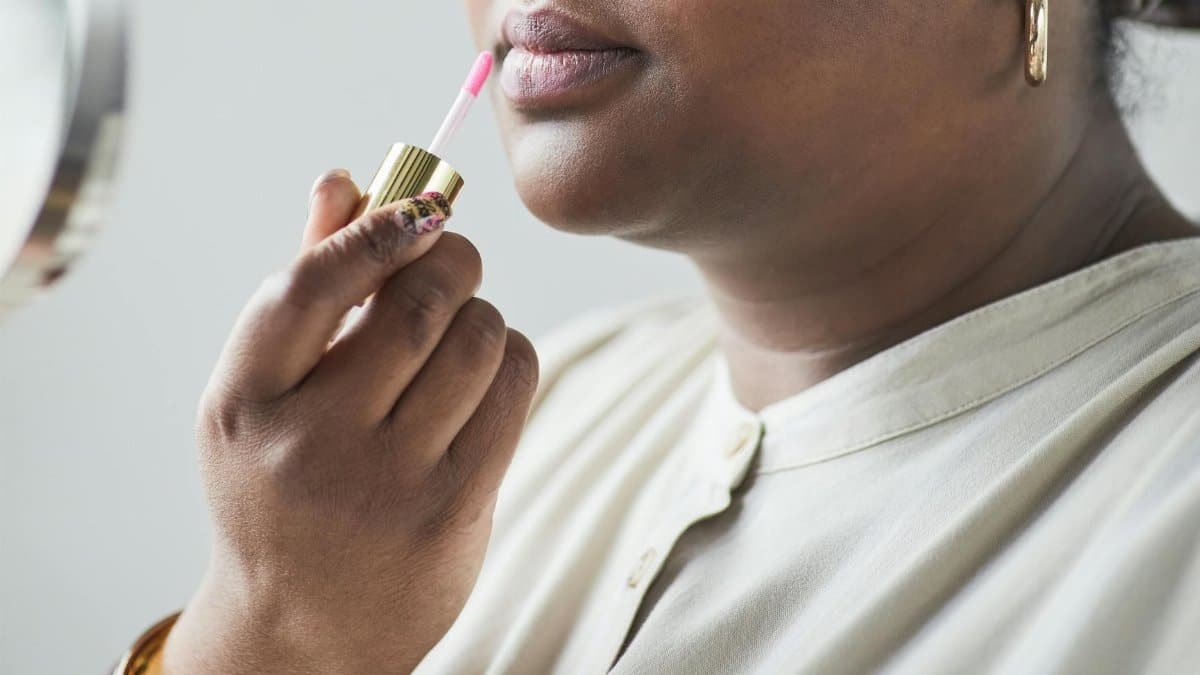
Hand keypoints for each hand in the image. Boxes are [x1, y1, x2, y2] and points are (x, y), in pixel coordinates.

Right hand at [161, 171, 539, 673]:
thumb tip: (346, 178)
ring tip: (463, 326)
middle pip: (414, 305)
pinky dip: (512, 355)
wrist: (302, 625)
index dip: (373, 230)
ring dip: (483, 312)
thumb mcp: (266, 395)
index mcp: (243, 404)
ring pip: (477, 341)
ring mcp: (385, 485)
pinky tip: (489, 370)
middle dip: (450, 260)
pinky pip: (513, 389)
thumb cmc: (281, 486)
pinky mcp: (452, 512)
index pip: (311, 285)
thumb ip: (306, 287)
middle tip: (453, 257)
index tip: (416, 208)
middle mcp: (309, 446)